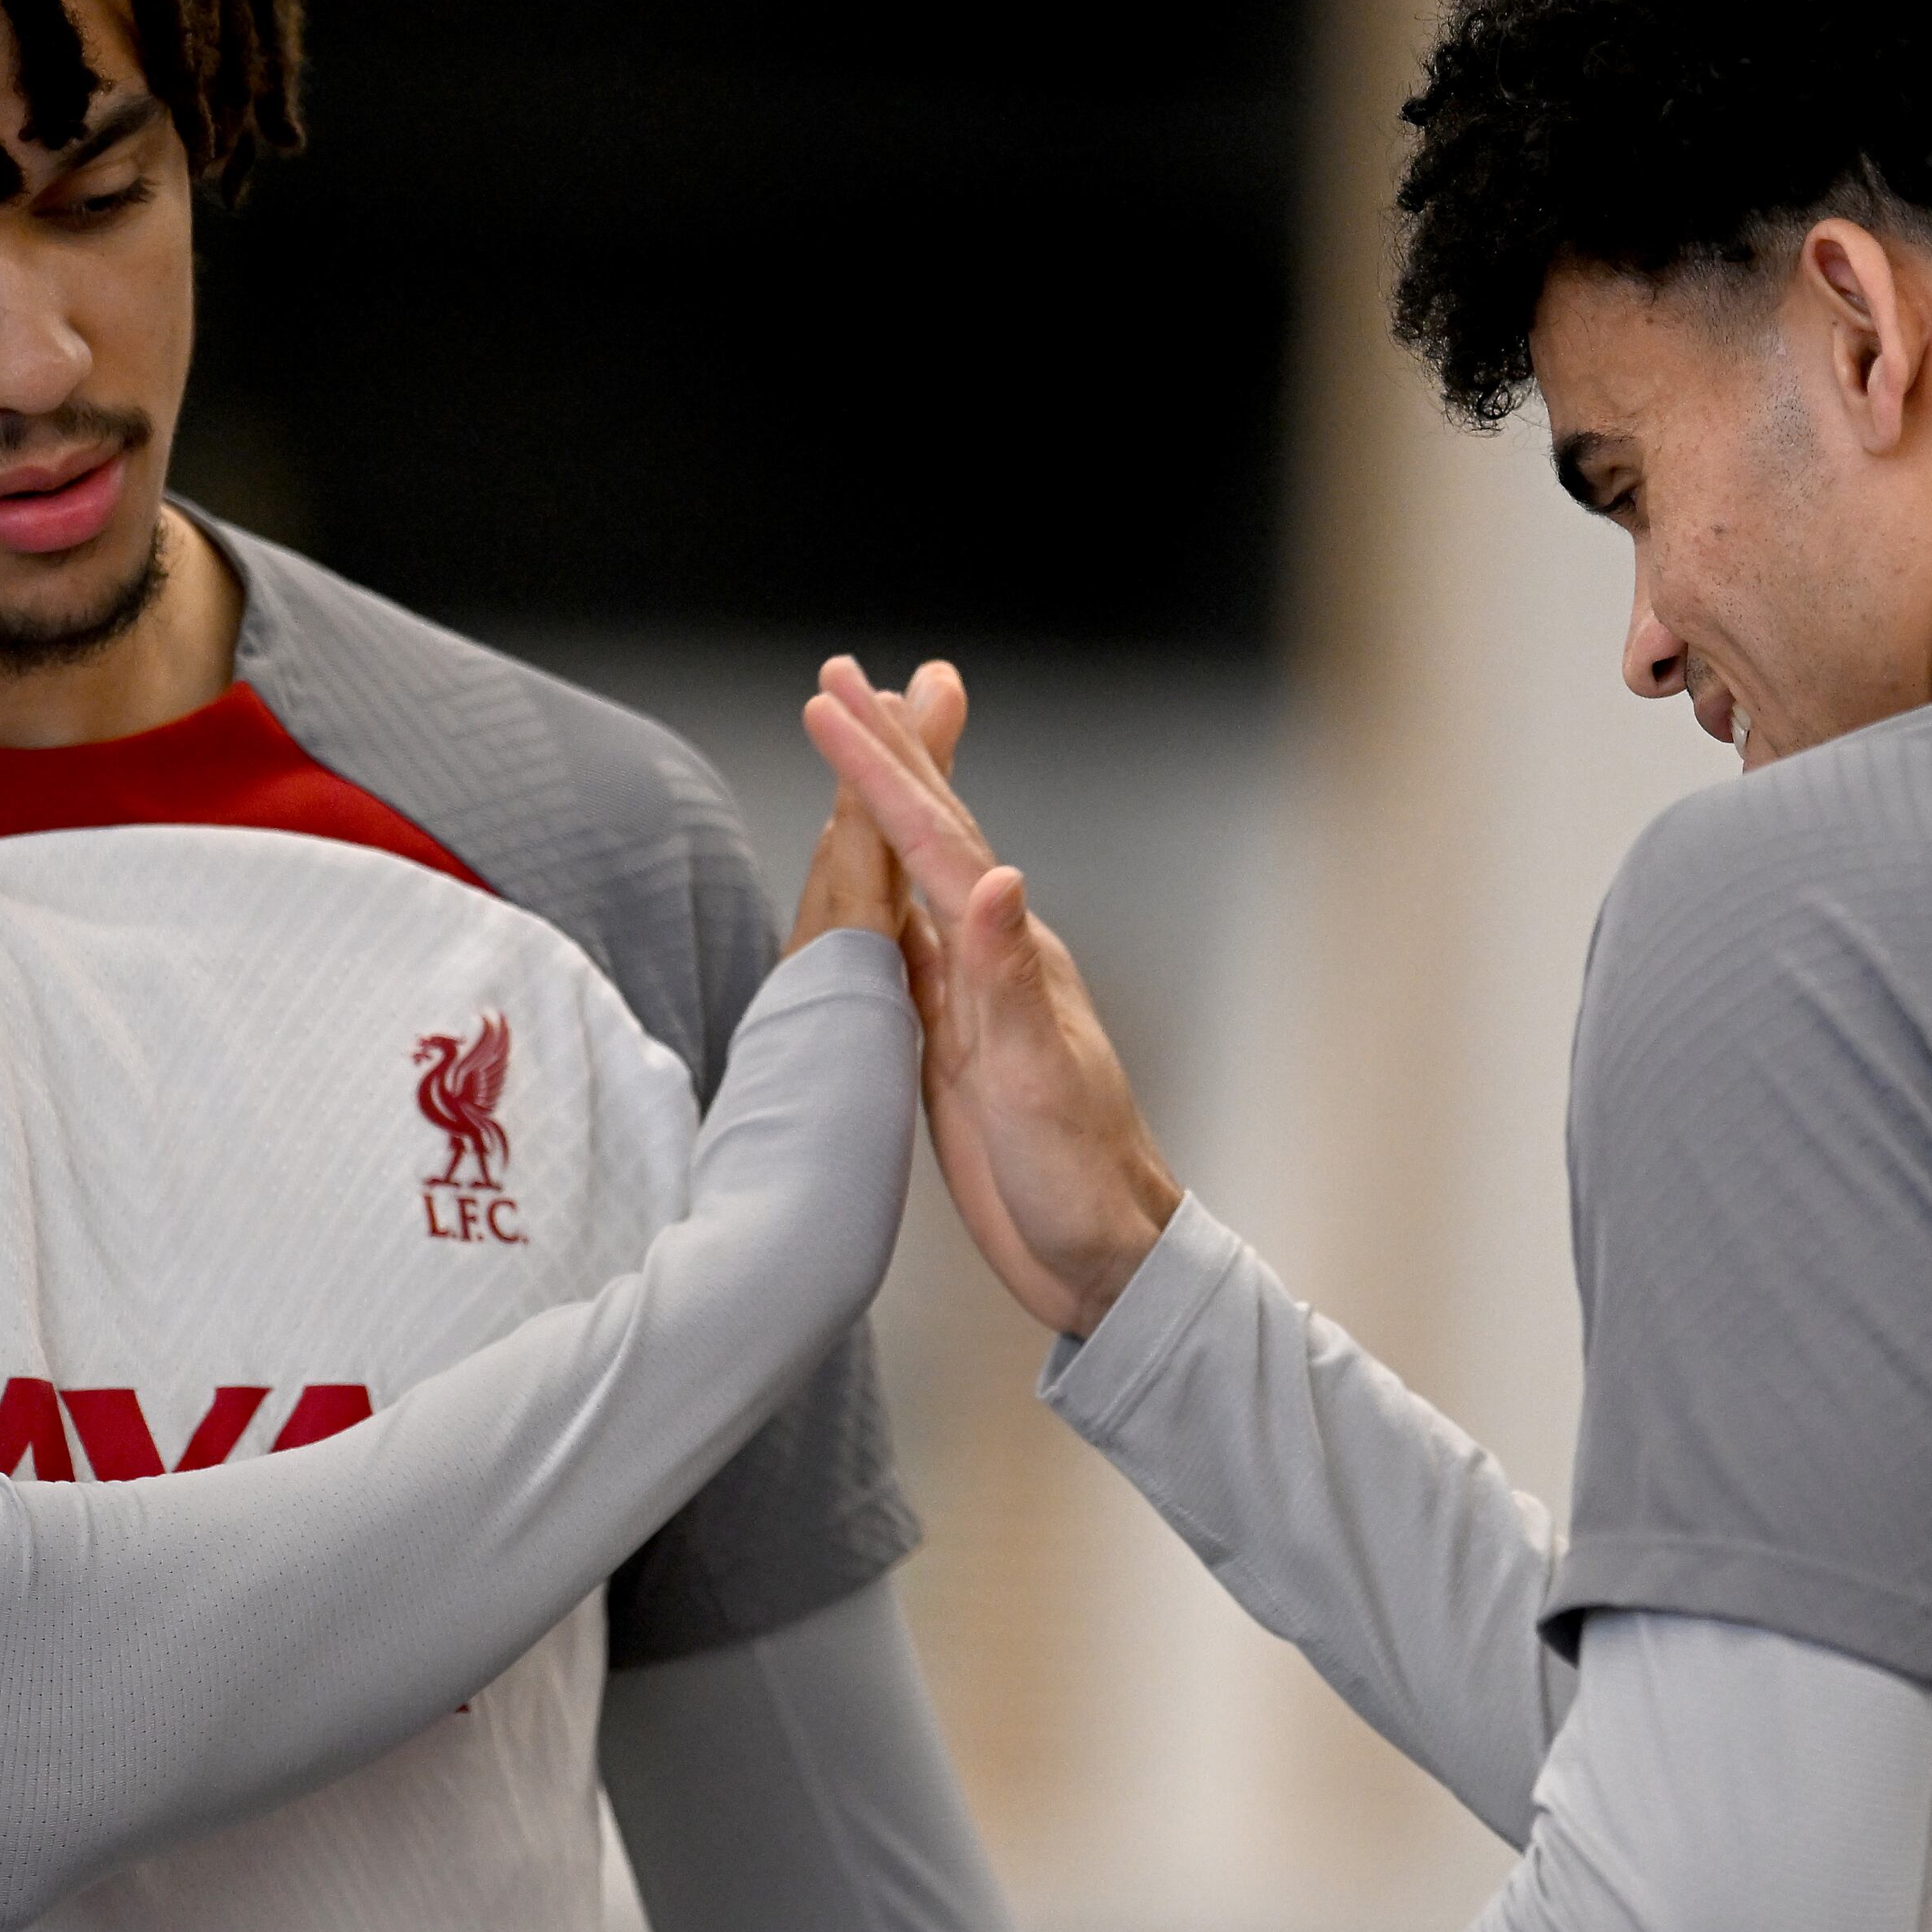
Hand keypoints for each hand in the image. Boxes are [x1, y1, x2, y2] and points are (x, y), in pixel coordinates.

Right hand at [803, 655, 1183, 1336]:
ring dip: (886, 801)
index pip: (931, 843)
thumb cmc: (1079, 1183)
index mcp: (1006, 958)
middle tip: (843, 671)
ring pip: (916, 874)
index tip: (828, 699)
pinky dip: (882, 887)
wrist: (1103, 1261)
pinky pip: (907, 939)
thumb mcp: (1037, 1084)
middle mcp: (992, 960)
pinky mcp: (953, 1040)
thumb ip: (1009, 983)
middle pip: (931, 833)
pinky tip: (869, 878)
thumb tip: (997, 878)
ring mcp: (973, 997)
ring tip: (856, 738)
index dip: (877, 770)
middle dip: (886, 751)